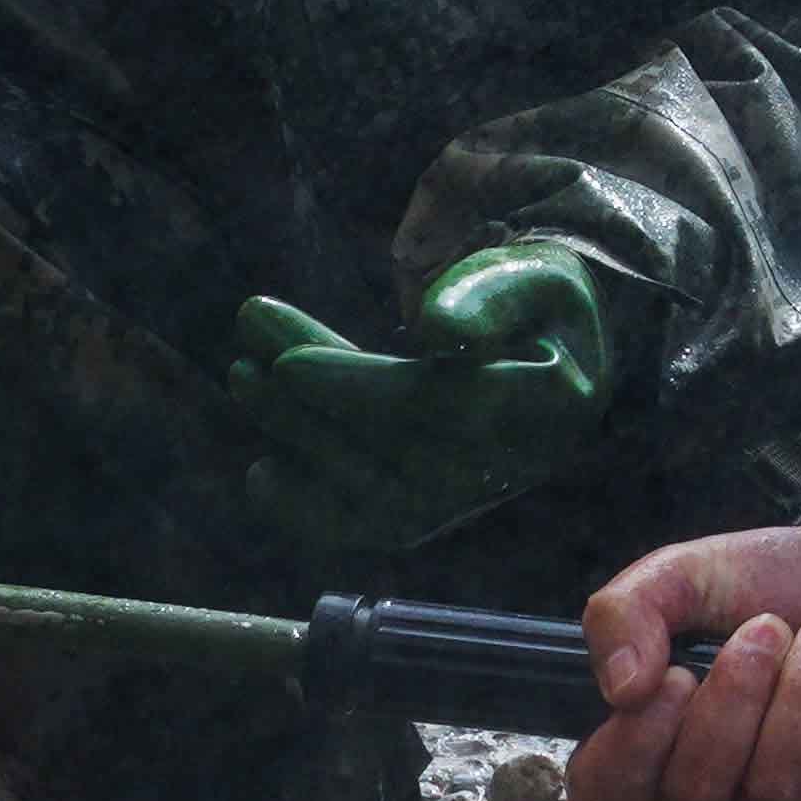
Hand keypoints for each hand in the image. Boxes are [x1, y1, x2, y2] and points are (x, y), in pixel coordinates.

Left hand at [224, 244, 639, 551]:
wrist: (555, 347)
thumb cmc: (534, 300)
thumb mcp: (528, 275)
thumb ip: (488, 295)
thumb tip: (438, 329)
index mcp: (550, 401)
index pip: (442, 405)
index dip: (359, 389)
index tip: (288, 361)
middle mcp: (516, 463)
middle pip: (399, 454)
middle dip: (313, 412)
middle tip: (247, 361)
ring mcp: (476, 495)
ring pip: (378, 494)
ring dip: (302, 445)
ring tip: (245, 381)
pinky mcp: (439, 510)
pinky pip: (371, 525)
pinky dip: (312, 509)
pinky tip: (262, 474)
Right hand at [573, 519, 800, 800]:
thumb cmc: (773, 587)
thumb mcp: (686, 574)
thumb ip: (626, 612)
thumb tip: (621, 688)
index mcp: (655, 749)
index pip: (605, 799)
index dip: (631, 752)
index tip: (676, 678)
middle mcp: (711, 799)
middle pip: (694, 793)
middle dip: (737, 698)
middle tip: (769, 627)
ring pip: (771, 795)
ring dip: (800, 697)